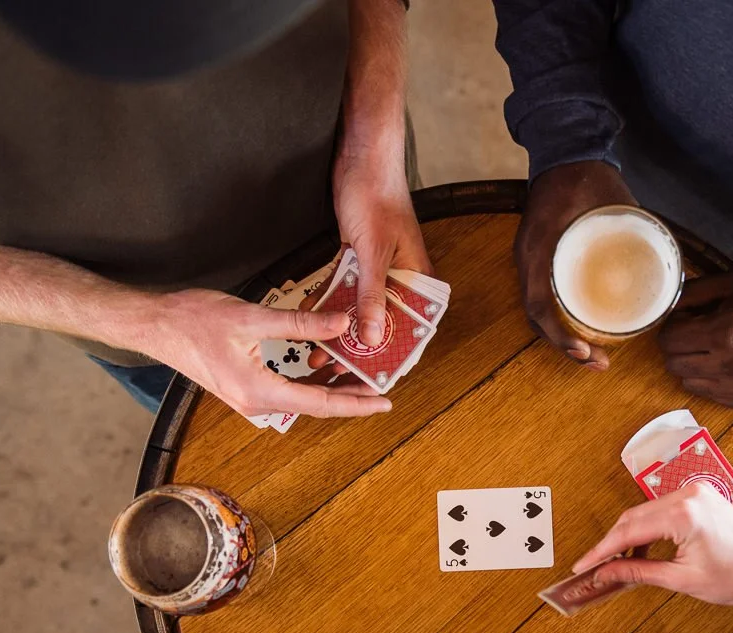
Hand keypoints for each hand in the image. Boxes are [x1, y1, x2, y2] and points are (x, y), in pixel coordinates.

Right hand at [141, 289, 392, 418]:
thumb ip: (301, 324)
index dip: (356, 403)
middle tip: (383, 387)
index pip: (320, 403)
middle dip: (351, 397)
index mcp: (259, 391)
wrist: (155, 325)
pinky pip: (287, 389)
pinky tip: (327, 365)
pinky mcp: (245, 387)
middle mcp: (256, 403)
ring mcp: (249, 398)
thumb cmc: (193, 320)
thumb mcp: (253, 317)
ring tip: (363, 374)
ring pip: (302, 397)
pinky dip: (311, 379)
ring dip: (332, 387)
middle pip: (315, 404)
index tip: (384, 402)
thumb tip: (341, 323)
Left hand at [333, 145, 432, 349]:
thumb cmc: (378, 196)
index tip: (376, 376)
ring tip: (322, 352)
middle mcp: (401, 277)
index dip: (396, 353)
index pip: (413, 326)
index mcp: (417, 277)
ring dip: (342, 329)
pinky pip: (346, 289)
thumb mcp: (373, 253)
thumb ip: (372, 297)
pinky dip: (332, 304)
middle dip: (361, 347)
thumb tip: (373, 337)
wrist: (362, 157)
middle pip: (384, 322)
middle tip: (338, 368)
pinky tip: (315, 320)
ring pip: (361, 307)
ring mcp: (379, 268)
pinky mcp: (358, 258)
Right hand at [515, 161, 636, 370]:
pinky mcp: (536, 259)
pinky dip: (557, 320)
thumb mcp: (618, 204)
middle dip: (565, 347)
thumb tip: (676, 267)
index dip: (559, 334)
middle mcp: (529, 259)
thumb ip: (641, 233)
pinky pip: (540, 297)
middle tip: (598, 363)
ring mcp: (529, 259)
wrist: (564, 151)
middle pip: (537, 317)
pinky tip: (580, 330)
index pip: (539, 303)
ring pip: (537, 311)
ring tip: (592, 356)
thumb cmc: (589, 177)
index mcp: (541, 247)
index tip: (584, 351)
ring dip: (561, 339)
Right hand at [572, 483, 732, 605]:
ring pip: (644, 512)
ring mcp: (694, 492)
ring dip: (627, 535)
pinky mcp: (698, 496)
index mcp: (683, 515)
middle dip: (610, 543)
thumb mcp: (683, 580)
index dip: (601, 550)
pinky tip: (639, 549)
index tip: (583, 565)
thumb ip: (639, 572)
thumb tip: (607, 572)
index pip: (628, 531)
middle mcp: (687, 495)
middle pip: (632, 517)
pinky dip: (647, 528)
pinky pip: (661, 509)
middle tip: (593, 566)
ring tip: (614, 562)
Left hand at [658, 269, 732, 409]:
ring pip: (689, 383)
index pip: (668, 340)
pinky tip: (731, 363)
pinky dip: (713, 381)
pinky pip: (712, 396)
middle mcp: (730, 365)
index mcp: (724, 332)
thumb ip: (695, 291)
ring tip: (716, 349)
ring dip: (694, 365)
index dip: (673, 326)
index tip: (687, 320)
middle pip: (673, 364)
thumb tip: (664, 302)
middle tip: (698, 333)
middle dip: (679, 346)